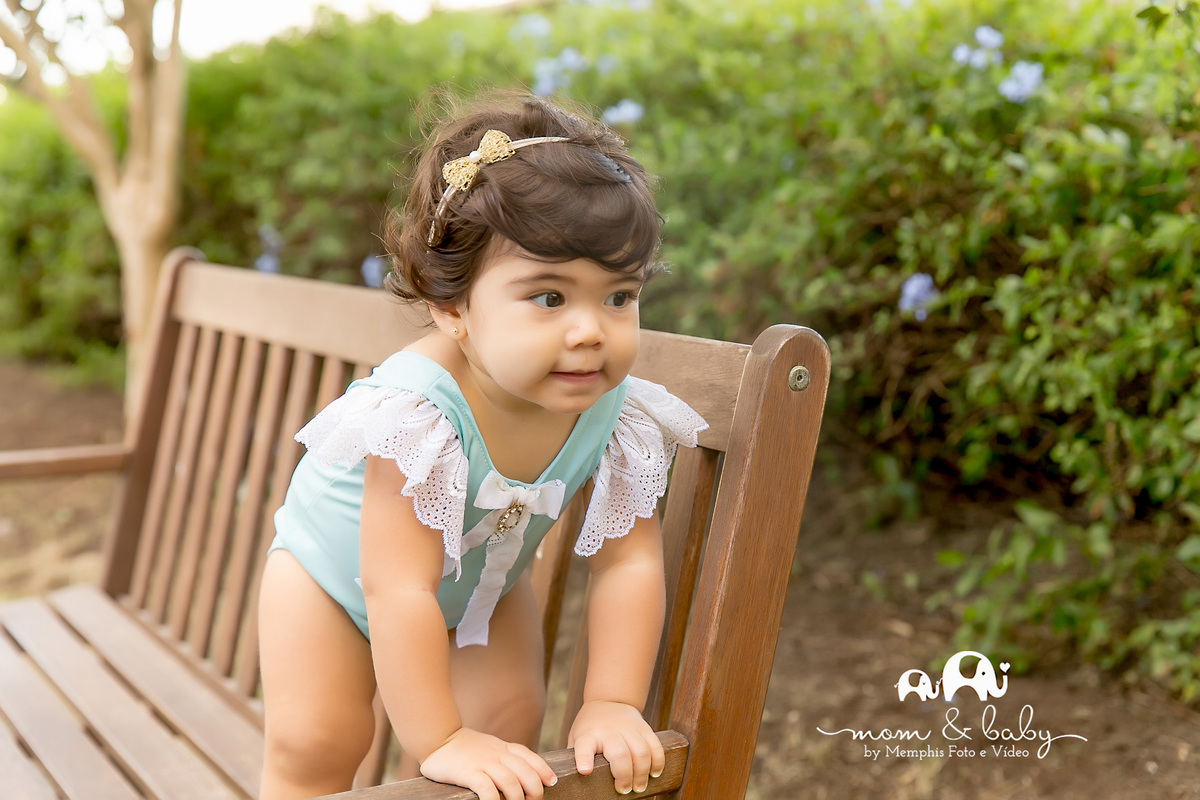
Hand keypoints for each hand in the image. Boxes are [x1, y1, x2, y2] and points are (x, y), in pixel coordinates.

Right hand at [420, 727, 556, 799]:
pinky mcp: (469, 772)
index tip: (552, 782)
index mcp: (503, 747)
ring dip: (517, 798)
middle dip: (534, 789)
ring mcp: (483, 762)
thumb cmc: (464, 747)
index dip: (543, 770)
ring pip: (510, 781)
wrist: (438, 738)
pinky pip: (486, 788)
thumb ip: (504, 756)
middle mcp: (497, 754)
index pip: (529, 757)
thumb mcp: (489, 746)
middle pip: (524, 771)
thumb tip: (520, 772)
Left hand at [568, 701, 665, 794]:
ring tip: (639, 787)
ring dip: (642, 773)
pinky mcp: (643, 727)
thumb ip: (577, 757)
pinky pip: (655, 745)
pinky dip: (657, 761)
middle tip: (623, 790)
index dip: (584, 759)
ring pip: (641, 751)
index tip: (584, 771)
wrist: (608, 700)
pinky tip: (654, 773)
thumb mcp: (577, 738)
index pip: (584, 746)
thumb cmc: (590, 728)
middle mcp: (608, 731)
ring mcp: (628, 728)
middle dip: (624, 776)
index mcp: (588, 735)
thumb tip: (570, 782)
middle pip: (620, 754)